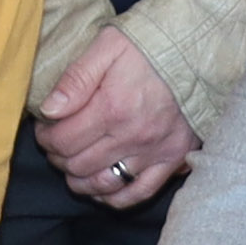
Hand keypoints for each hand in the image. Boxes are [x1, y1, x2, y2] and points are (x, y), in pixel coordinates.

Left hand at [36, 28, 195, 208]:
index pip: (63, 140)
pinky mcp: (173, 159)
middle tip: (56, 145)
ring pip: (104, 184)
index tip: (45, 129)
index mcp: (111, 107)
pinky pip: (139, 193)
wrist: (201, 52)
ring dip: (80, 181)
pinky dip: (115, 198)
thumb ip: (76, 79)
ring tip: (73, 166)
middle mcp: (131, 136)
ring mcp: (153, 152)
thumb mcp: (108, 46)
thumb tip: (49, 110)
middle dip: (59, 158)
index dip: (45, 138)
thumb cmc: (151, 46)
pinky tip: (101, 190)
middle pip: (79, 165)